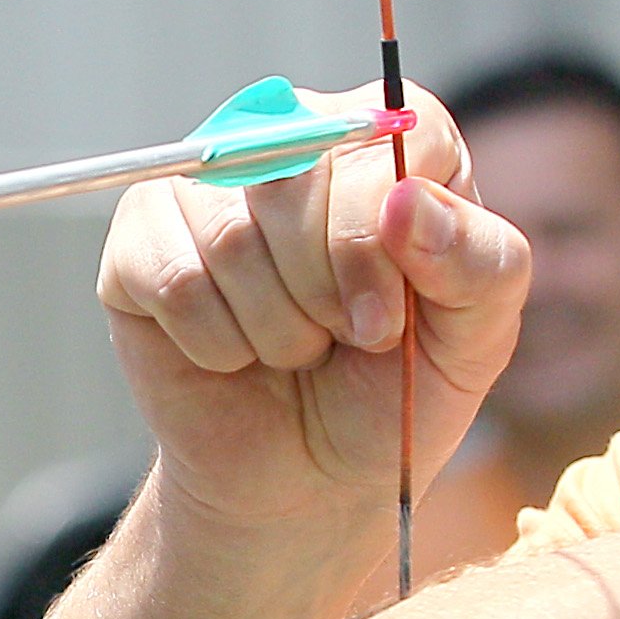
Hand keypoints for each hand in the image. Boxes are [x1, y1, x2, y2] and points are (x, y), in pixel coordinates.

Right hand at [94, 86, 526, 571]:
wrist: (304, 479)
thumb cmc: (392, 393)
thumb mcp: (472, 341)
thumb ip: (478, 261)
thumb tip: (409, 202)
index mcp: (384, 145)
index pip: (378, 146)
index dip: (374, 244)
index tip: (384, 320)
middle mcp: (290, 140)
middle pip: (295, 182)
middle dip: (323, 293)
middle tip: (337, 339)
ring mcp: (205, 185)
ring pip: (231, 238)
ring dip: (273, 329)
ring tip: (290, 349)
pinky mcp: (140, 237)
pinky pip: (173, 279)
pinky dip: (215, 343)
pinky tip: (232, 353)